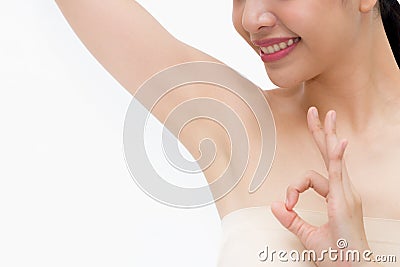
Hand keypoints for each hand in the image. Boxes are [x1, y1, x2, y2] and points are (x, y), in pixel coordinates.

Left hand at [271, 107, 376, 266]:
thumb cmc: (336, 255)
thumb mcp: (307, 235)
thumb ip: (291, 219)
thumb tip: (275, 205)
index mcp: (337, 196)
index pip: (312, 178)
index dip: (294, 187)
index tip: (288, 204)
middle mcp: (344, 191)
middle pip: (330, 155)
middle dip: (322, 133)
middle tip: (316, 113)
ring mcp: (346, 195)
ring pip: (334, 159)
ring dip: (328, 136)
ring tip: (325, 115)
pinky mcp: (344, 202)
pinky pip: (339, 175)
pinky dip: (338, 158)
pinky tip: (339, 142)